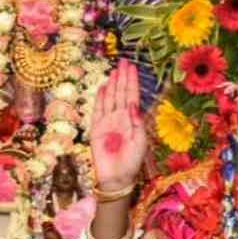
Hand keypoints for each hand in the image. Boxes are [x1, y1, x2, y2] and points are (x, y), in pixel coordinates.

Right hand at [90, 59, 146, 192]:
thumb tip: (133, 104)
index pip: (133, 96)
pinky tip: (103, 87)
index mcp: (133, 120)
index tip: (132, 67)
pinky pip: (97, 110)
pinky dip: (100, 99)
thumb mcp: (140, 141)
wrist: (117, 177)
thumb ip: (138, 121)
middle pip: (121, 93)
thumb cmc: (132, 161)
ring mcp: (108, 122)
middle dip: (123, 77)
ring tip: (114, 70)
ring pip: (110, 98)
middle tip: (124, 61)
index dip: (132, 81)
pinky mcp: (96, 129)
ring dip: (112, 84)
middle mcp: (120, 117)